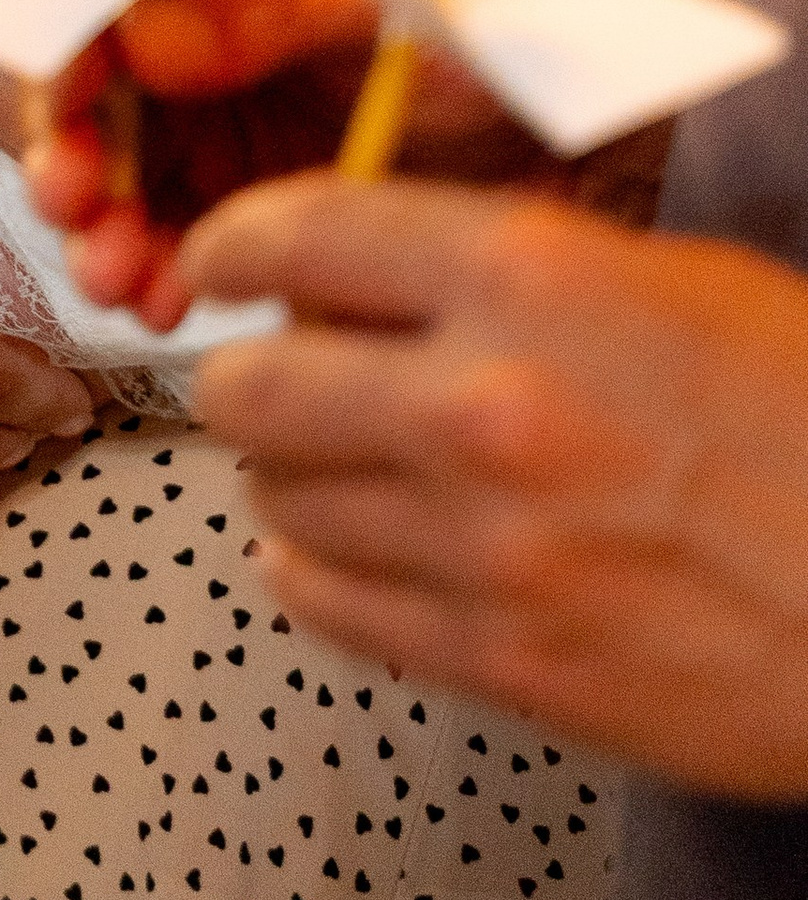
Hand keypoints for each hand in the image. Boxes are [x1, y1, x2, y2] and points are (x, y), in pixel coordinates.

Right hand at [32, 0, 574, 324]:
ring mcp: (231, 114)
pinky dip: (156, 273)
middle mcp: (215, 22)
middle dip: (70, 150)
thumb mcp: (396, 1)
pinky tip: (163, 303)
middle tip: (72, 207)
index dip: (73, 39)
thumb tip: (143, 32)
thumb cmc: (511, 28)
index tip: (60, 105)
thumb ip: (269, 9)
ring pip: (125, 168)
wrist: (602, 133)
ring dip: (104, 227)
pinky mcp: (254, 198)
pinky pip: (176, 234)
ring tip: (117, 281)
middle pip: (101, 81)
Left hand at [182, 173, 807, 797]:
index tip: (219, 260)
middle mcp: (485, 406)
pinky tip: (352, 553)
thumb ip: (517, 273)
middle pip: (254, 382)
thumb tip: (388, 279)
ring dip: (294, 477)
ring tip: (344, 467)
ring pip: (281, 498)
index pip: (303, 234)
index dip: (235, 246)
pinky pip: (330, 605)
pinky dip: (317, 573)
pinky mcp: (503, 664)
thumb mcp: (680, 286)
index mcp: (533, 281)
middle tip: (280, 375)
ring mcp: (485, 546)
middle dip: (252, 374)